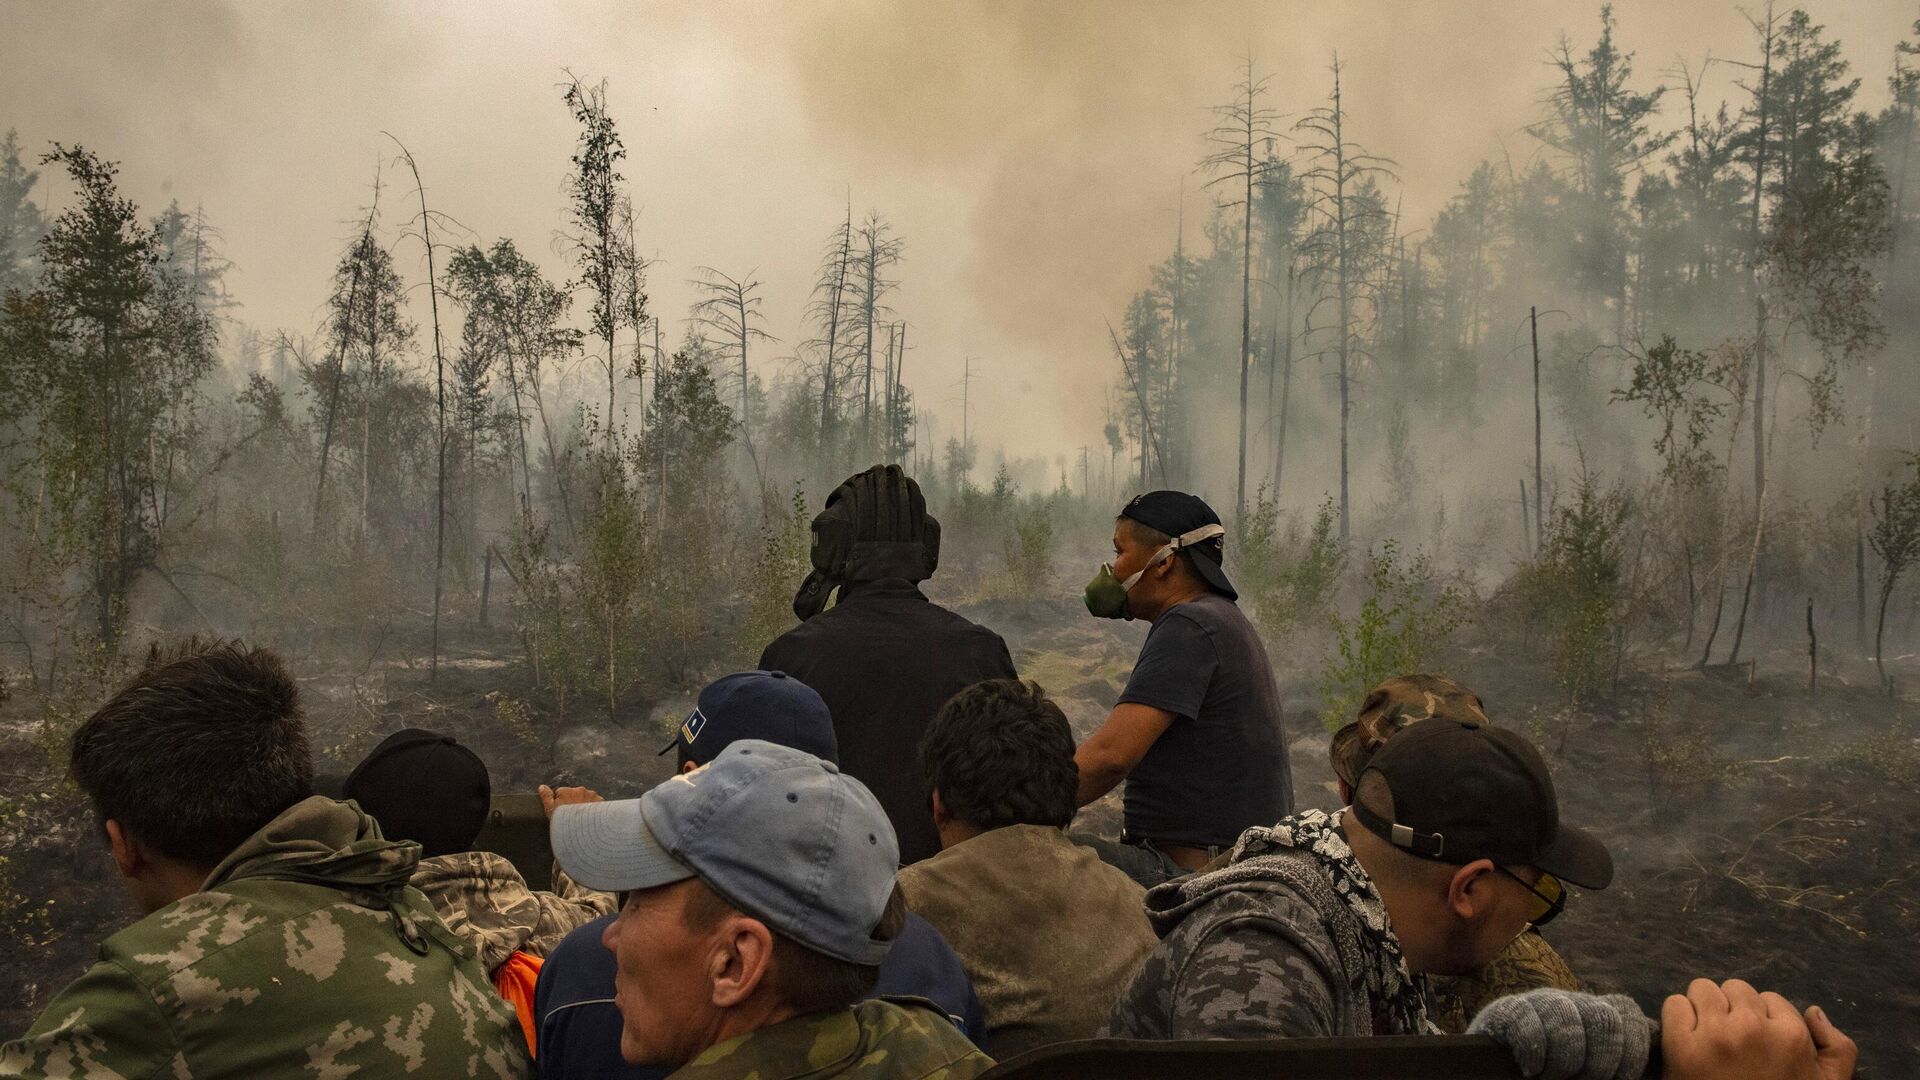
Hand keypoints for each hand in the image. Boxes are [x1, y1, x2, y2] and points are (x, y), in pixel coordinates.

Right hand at [539, 784, 602, 819]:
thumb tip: (542, 787)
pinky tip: (591, 818)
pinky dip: (594, 808)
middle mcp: (579, 790)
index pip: (561, 793)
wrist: (582, 829)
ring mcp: (591, 794)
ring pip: (586, 798)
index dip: (561, 803)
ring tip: (582, 818)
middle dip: (573, 802)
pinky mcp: (600, 800)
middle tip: (572, 817)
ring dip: (584, 804)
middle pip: (575, 795)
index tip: (562, 812)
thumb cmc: (563, 821)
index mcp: (566, 791)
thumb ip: (546, 797)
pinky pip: (596, 802)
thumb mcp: (550, 810)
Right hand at [1468, 989, 1651, 1079]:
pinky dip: (1535, 1050)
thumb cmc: (1554, 1077)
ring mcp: (1537, 1004)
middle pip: (1603, 1018)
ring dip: (1566, 1058)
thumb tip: (1641, 1071)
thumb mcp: (1589, 1070)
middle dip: (1602, 1058)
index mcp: (1595, 1015)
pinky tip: (1533, 1071)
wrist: (1494, 1074)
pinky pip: (1527, 1021)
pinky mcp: (1506, 1012)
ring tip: (1555, 1078)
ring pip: (1566, 1017)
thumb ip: (1614, 1063)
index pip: (1626, 1013)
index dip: (1632, 1048)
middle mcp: (1569, 1004)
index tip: (1623, 1078)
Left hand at [1661, 979, 1856, 1079]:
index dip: (1763, 1019)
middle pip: (1736, 989)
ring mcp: (1715, 1035)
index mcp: (1792, 1037)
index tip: (1756, 1041)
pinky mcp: (1681, 1045)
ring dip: (1704, 1008)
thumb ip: (1837, 1049)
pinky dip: (1677, 1017)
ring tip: (1707, 1036)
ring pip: (1703, 990)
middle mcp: (1753, 1029)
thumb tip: (1813, 1012)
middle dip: (1733, 1008)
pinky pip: (1674, 1005)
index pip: (1771, 999)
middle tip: (1730, 1038)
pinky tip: (1685, 1039)